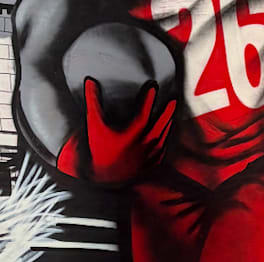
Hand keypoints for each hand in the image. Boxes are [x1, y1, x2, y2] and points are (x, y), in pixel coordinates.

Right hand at [57, 78, 176, 184]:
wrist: (103, 178)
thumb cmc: (98, 151)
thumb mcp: (94, 126)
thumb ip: (93, 103)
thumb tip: (90, 82)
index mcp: (131, 136)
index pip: (144, 114)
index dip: (149, 99)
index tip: (153, 87)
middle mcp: (143, 146)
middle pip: (160, 125)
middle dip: (167, 111)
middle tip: (173, 98)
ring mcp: (149, 156)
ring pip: (164, 137)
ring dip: (168, 123)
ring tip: (171, 111)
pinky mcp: (152, 164)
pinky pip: (164, 149)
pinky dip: (166, 139)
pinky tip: (167, 131)